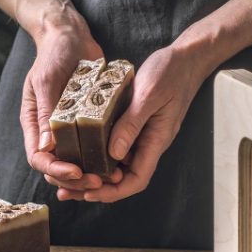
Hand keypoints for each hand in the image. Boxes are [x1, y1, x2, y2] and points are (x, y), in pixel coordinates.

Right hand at [21, 11, 104, 187]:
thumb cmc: (53, 54)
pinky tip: (120, 164)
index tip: (76, 172)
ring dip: (92, 173)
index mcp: (34, 123)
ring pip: (77, 162)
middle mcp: (50, 130)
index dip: (56, 171)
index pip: (39, 158)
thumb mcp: (47, 81)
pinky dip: (104, 157)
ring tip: (112, 179)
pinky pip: (94, 146)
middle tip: (99, 182)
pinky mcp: (89, 121)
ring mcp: (70, 127)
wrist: (70, 35)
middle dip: (77, 179)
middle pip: (58, 167)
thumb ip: (46, 113)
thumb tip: (45, 147)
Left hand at [58, 38, 217, 202]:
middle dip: (96, 187)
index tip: (89, 194)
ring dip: (94, 171)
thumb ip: (132, 124)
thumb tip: (113, 153)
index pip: (136, 179)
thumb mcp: (148, 95)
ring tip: (66, 175)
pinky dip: (97, 150)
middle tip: (66, 191)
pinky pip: (115, 144)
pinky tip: (79, 149)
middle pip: (123, 177)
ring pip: (117, 162)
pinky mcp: (134, 123)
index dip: (113, 191)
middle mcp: (148, 142)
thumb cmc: (170, 72)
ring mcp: (142, 134)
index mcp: (156, 140)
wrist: (185, 58)